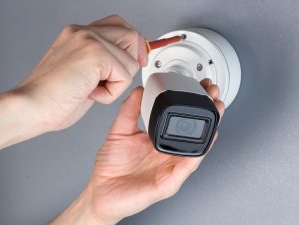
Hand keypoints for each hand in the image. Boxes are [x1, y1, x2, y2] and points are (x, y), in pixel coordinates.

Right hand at [16, 15, 146, 131]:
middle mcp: (84, 32)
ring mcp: (89, 40)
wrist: (33, 107)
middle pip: (131, 35)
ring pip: (131, 60)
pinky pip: (124, 77)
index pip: (118, 25)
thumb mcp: (82, 72)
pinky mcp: (95, 55)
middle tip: (116, 80)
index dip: (132, 43)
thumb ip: (103, 62)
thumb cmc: (54, 97)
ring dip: (118, 83)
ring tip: (93, 89)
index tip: (136, 59)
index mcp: (79, 34)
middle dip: (132, 61)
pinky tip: (91, 94)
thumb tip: (129, 61)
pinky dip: (112, 93)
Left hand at [80, 79, 222, 224]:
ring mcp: (170, 167)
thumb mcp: (120, 132)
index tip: (199, 88)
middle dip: (209, 111)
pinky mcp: (168, 182)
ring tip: (216, 110)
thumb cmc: (111, 167)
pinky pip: (187, 166)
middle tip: (214, 94)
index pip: (181, 121)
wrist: (101, 191)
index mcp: (159, 141)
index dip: (192, 104)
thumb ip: (129, 111)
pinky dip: (198, 151)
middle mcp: (168, 154)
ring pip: (197, 147)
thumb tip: (139, 91)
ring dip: (210, 128)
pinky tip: (205, 138)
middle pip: (195, 132)